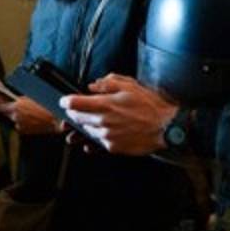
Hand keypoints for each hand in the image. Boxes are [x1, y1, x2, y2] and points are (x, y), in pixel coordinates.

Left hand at [0, 96, 61, 135]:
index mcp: (15, 107)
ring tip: (32, 113)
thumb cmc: (46, 106)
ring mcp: (19, 125)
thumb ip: (19, 100)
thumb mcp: (31, 97)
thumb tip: (14, 100)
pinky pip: (21, 125)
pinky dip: (25, 122)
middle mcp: (14, 117)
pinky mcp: (24, 131)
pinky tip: (34, 119)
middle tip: (24, 107)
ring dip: (20, 116)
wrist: (57, 119)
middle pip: (7, 113)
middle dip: (11, 110)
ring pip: (15, 119)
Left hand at [60, 73, 177, 154]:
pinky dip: (98, 135)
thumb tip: (92, 86)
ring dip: (87, 124)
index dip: (66, 101)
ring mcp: (107, 136)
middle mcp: (103, 122)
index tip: (64, 100)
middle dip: (74, 113)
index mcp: (106, 105)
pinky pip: (98, 141)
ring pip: (86, 130)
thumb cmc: (150, 106)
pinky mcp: (113, 147)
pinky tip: (105, 129)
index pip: (75, 103)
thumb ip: (108, 83)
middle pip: (77, 118)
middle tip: (78, 108)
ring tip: (97, 118)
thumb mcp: (130, 86)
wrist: (165, 128)